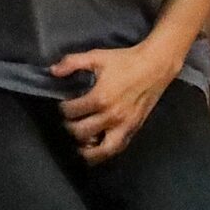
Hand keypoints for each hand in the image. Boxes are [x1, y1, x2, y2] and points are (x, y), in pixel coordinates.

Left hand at [53, 41, 183, 163]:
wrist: (157, 64)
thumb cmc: (126, 60)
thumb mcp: (97, 56)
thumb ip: (72, 62)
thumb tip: (52, 71)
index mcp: (100, 98)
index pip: (71, 112)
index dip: (63, 108)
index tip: (65, 104)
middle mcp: (111, 115)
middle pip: (80, 132)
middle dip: (70, 126)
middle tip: (71, 120)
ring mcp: (124, 124)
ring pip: (101, 149)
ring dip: (87, 150)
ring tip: (79, 146)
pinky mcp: (134, 127)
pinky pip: (118, 147)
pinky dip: (105, 152)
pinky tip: (97, 149)